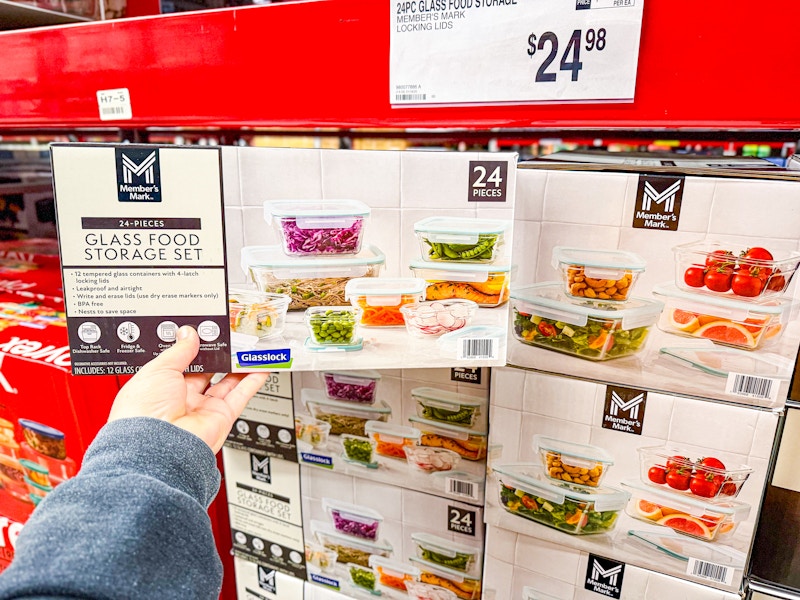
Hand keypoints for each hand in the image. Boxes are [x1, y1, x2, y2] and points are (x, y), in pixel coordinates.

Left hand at [108, 326, 267, 452]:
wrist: (156, 445)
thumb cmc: (143, 413)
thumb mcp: (158, 369)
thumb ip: (178, 350)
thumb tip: (188, 334)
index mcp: (161, 388)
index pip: (183, 363)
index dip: (195, 348)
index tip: (206, 333)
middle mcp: (183, 400)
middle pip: (208, 372)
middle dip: (219, 355)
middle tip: (230, 337)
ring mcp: (203, 410)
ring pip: (227, 383)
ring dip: (239, 366)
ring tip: (248, 347)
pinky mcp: (221, 418)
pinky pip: (240, 396)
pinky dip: (252, 381)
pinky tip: (259, 367)